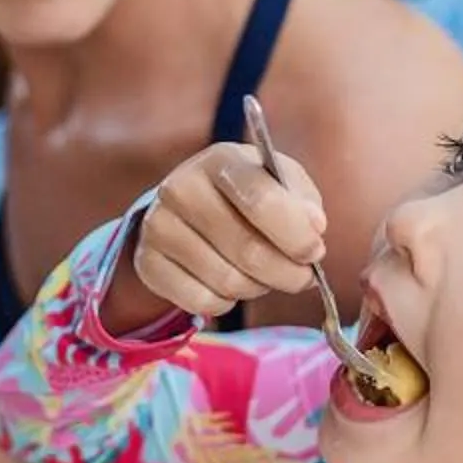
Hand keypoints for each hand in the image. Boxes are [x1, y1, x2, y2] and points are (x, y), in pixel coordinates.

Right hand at [130, 138, 327, 320]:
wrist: (188, 206)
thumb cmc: (247, 193)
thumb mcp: (280, 181)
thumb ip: (303, 201)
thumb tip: (313, 228)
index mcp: (221, 159)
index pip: (261, 200)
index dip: (296, 235)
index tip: (315, 252)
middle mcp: (181, 187)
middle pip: (247, 250)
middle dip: (287, 272)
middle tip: (302, 276)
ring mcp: (159, 225)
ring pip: (227, 282)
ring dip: (258, 287)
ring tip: (263, 274)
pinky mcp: (148, 262)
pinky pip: (202, 302)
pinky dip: (226, 302)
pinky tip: (229, 283)